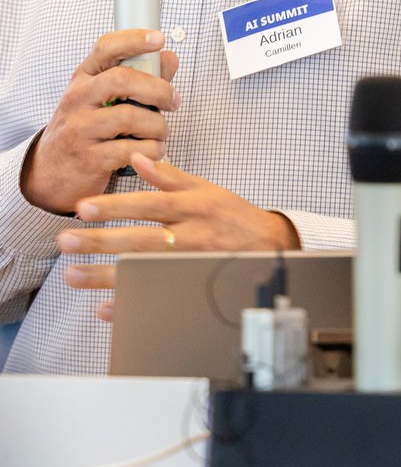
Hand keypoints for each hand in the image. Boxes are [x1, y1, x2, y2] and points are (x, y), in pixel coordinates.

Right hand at [21, 30, 179, 213]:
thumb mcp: (106, 98)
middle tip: (172, 102)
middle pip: (122, 79)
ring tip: (161, 133)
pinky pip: (130, 149)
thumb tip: (170, 57)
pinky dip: (152, 150)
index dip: (134, 40)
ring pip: (130, 117)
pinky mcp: (88, 158)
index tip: (158, 38)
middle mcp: (77, 98)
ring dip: (158, 126)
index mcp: (84, 78)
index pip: (106, 48)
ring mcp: (79, 129)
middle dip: (158, 89)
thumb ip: (142, 77)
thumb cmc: (88, 127)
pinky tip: (154, 150)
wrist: (51, 171)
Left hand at [57, 152, 300, 321]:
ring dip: (105, 274)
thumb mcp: (206, 189)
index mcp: (192, 208)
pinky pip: (158, 296)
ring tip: (72, 274)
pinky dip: (131, 303)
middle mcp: (190, 236)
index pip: (148, 205)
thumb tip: (138, 158)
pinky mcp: (191, 284)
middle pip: (139, 239)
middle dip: (100, 241)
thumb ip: (169, 176)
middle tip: (65, 241)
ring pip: (143, 270)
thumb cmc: (233, 216)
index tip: (83, 209)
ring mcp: (188, 263)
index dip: (116, 207)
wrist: (269, 246)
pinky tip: (105, 307)